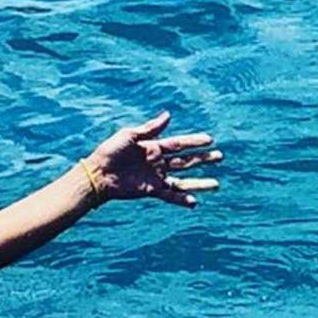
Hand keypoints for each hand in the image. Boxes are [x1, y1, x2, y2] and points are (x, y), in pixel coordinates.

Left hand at [80, 110, 223, 206]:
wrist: (97, 173)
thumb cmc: (110, 152)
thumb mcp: (129, 136)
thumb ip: (150, 128)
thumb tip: (168, 115)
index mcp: (153, 147)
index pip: (179, 144)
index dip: (194, 142)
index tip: (210, 139)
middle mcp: (157, 162)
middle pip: (186, 161)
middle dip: (203, 159)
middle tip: (220, 157)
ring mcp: (156, 177)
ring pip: (183, 180)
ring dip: (199, 183)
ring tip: (217, 185)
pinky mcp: (151, 191)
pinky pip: (170, 195)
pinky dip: (181, 199)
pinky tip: (194, 202)